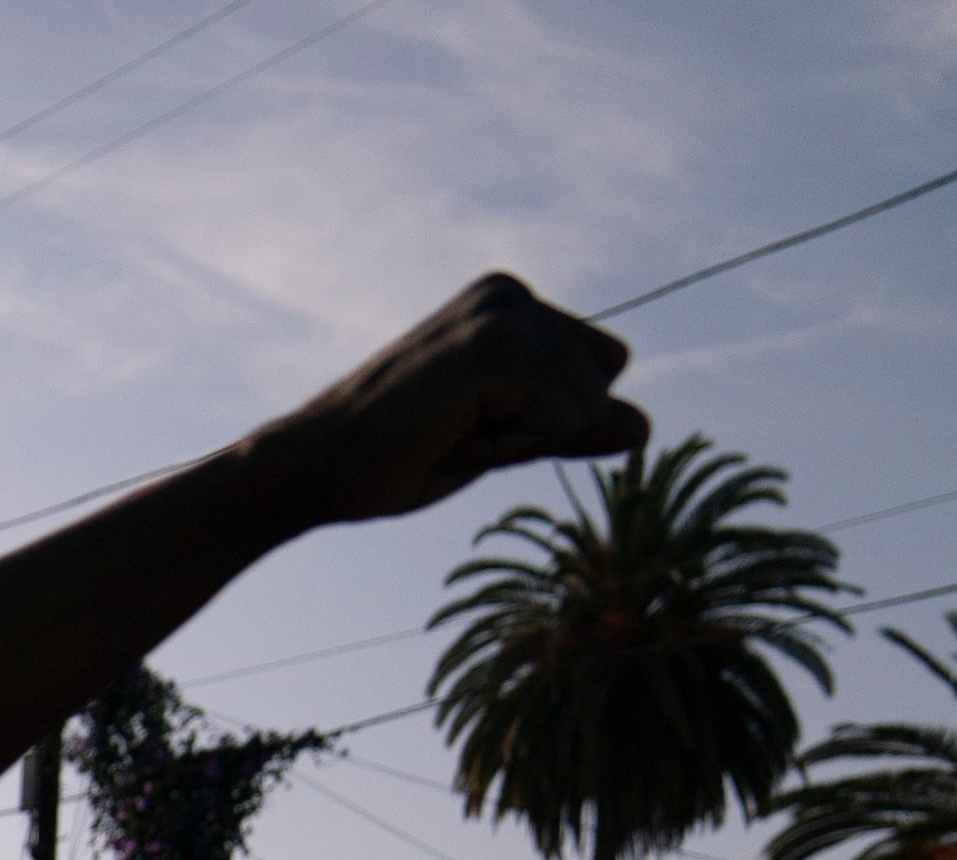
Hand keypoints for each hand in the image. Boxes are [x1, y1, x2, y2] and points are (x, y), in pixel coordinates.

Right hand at [248, 275, 642, 528]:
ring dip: (518, 441)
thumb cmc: (391, 458)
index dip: (546, 416)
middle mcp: (509, 293)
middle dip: (542, 426)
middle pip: (604, 380)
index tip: (466, 423)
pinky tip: (446, 437)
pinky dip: (509, 448)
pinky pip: (561, 422)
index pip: (602, 367)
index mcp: (509, 303)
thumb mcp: (499, 439)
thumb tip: (647, 430)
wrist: (309, 470)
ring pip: (586, 405)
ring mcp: (501, 314)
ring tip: (445, 434)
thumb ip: (570, 426)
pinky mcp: (494, 348)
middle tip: (454, 432)